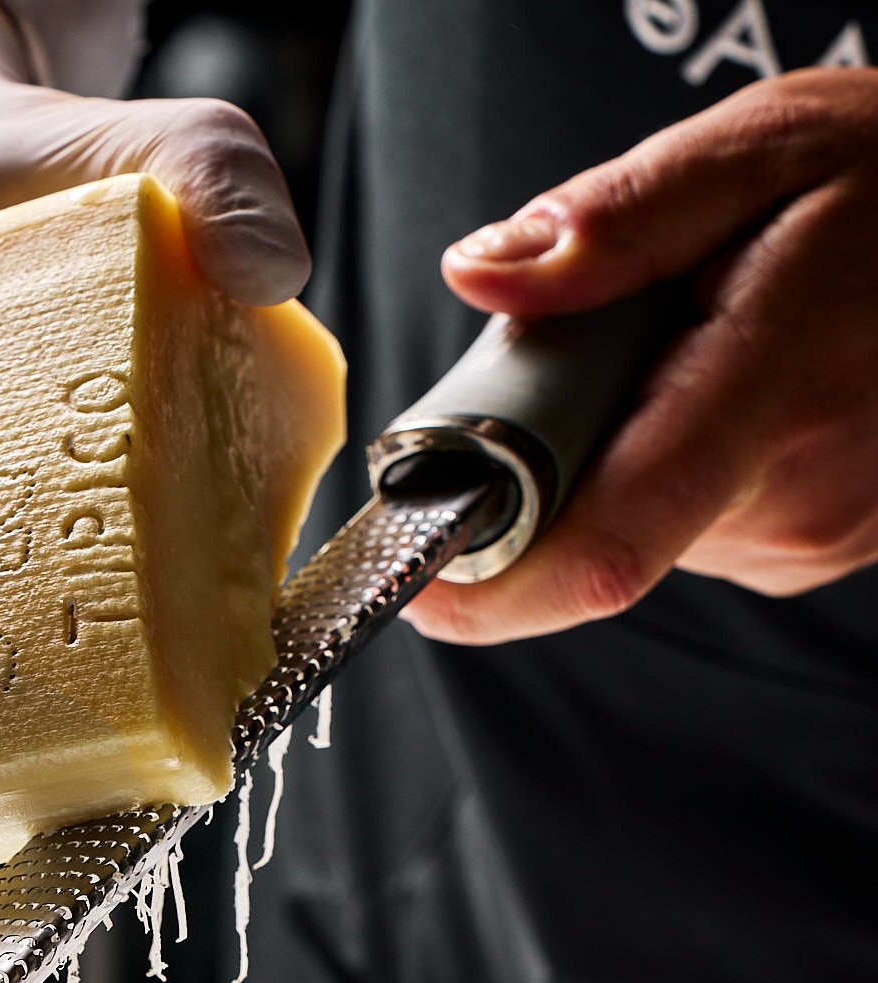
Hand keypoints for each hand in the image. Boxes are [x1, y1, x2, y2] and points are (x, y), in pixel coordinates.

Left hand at [403, 68, 877, 646]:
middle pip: (594, 526)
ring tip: (692, 349)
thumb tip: (481, 276)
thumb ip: (612, 221)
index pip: (602, 548)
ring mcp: (811, 537)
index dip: (486, 588)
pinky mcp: (816, 550)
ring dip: (622, 447)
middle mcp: (792, 499)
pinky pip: (696, 522)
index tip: (410, 578)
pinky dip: (679, 459)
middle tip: (592, 348)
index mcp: (769, 393)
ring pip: (641, 521)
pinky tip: (732, 387)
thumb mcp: (760, 151)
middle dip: (550, 452)